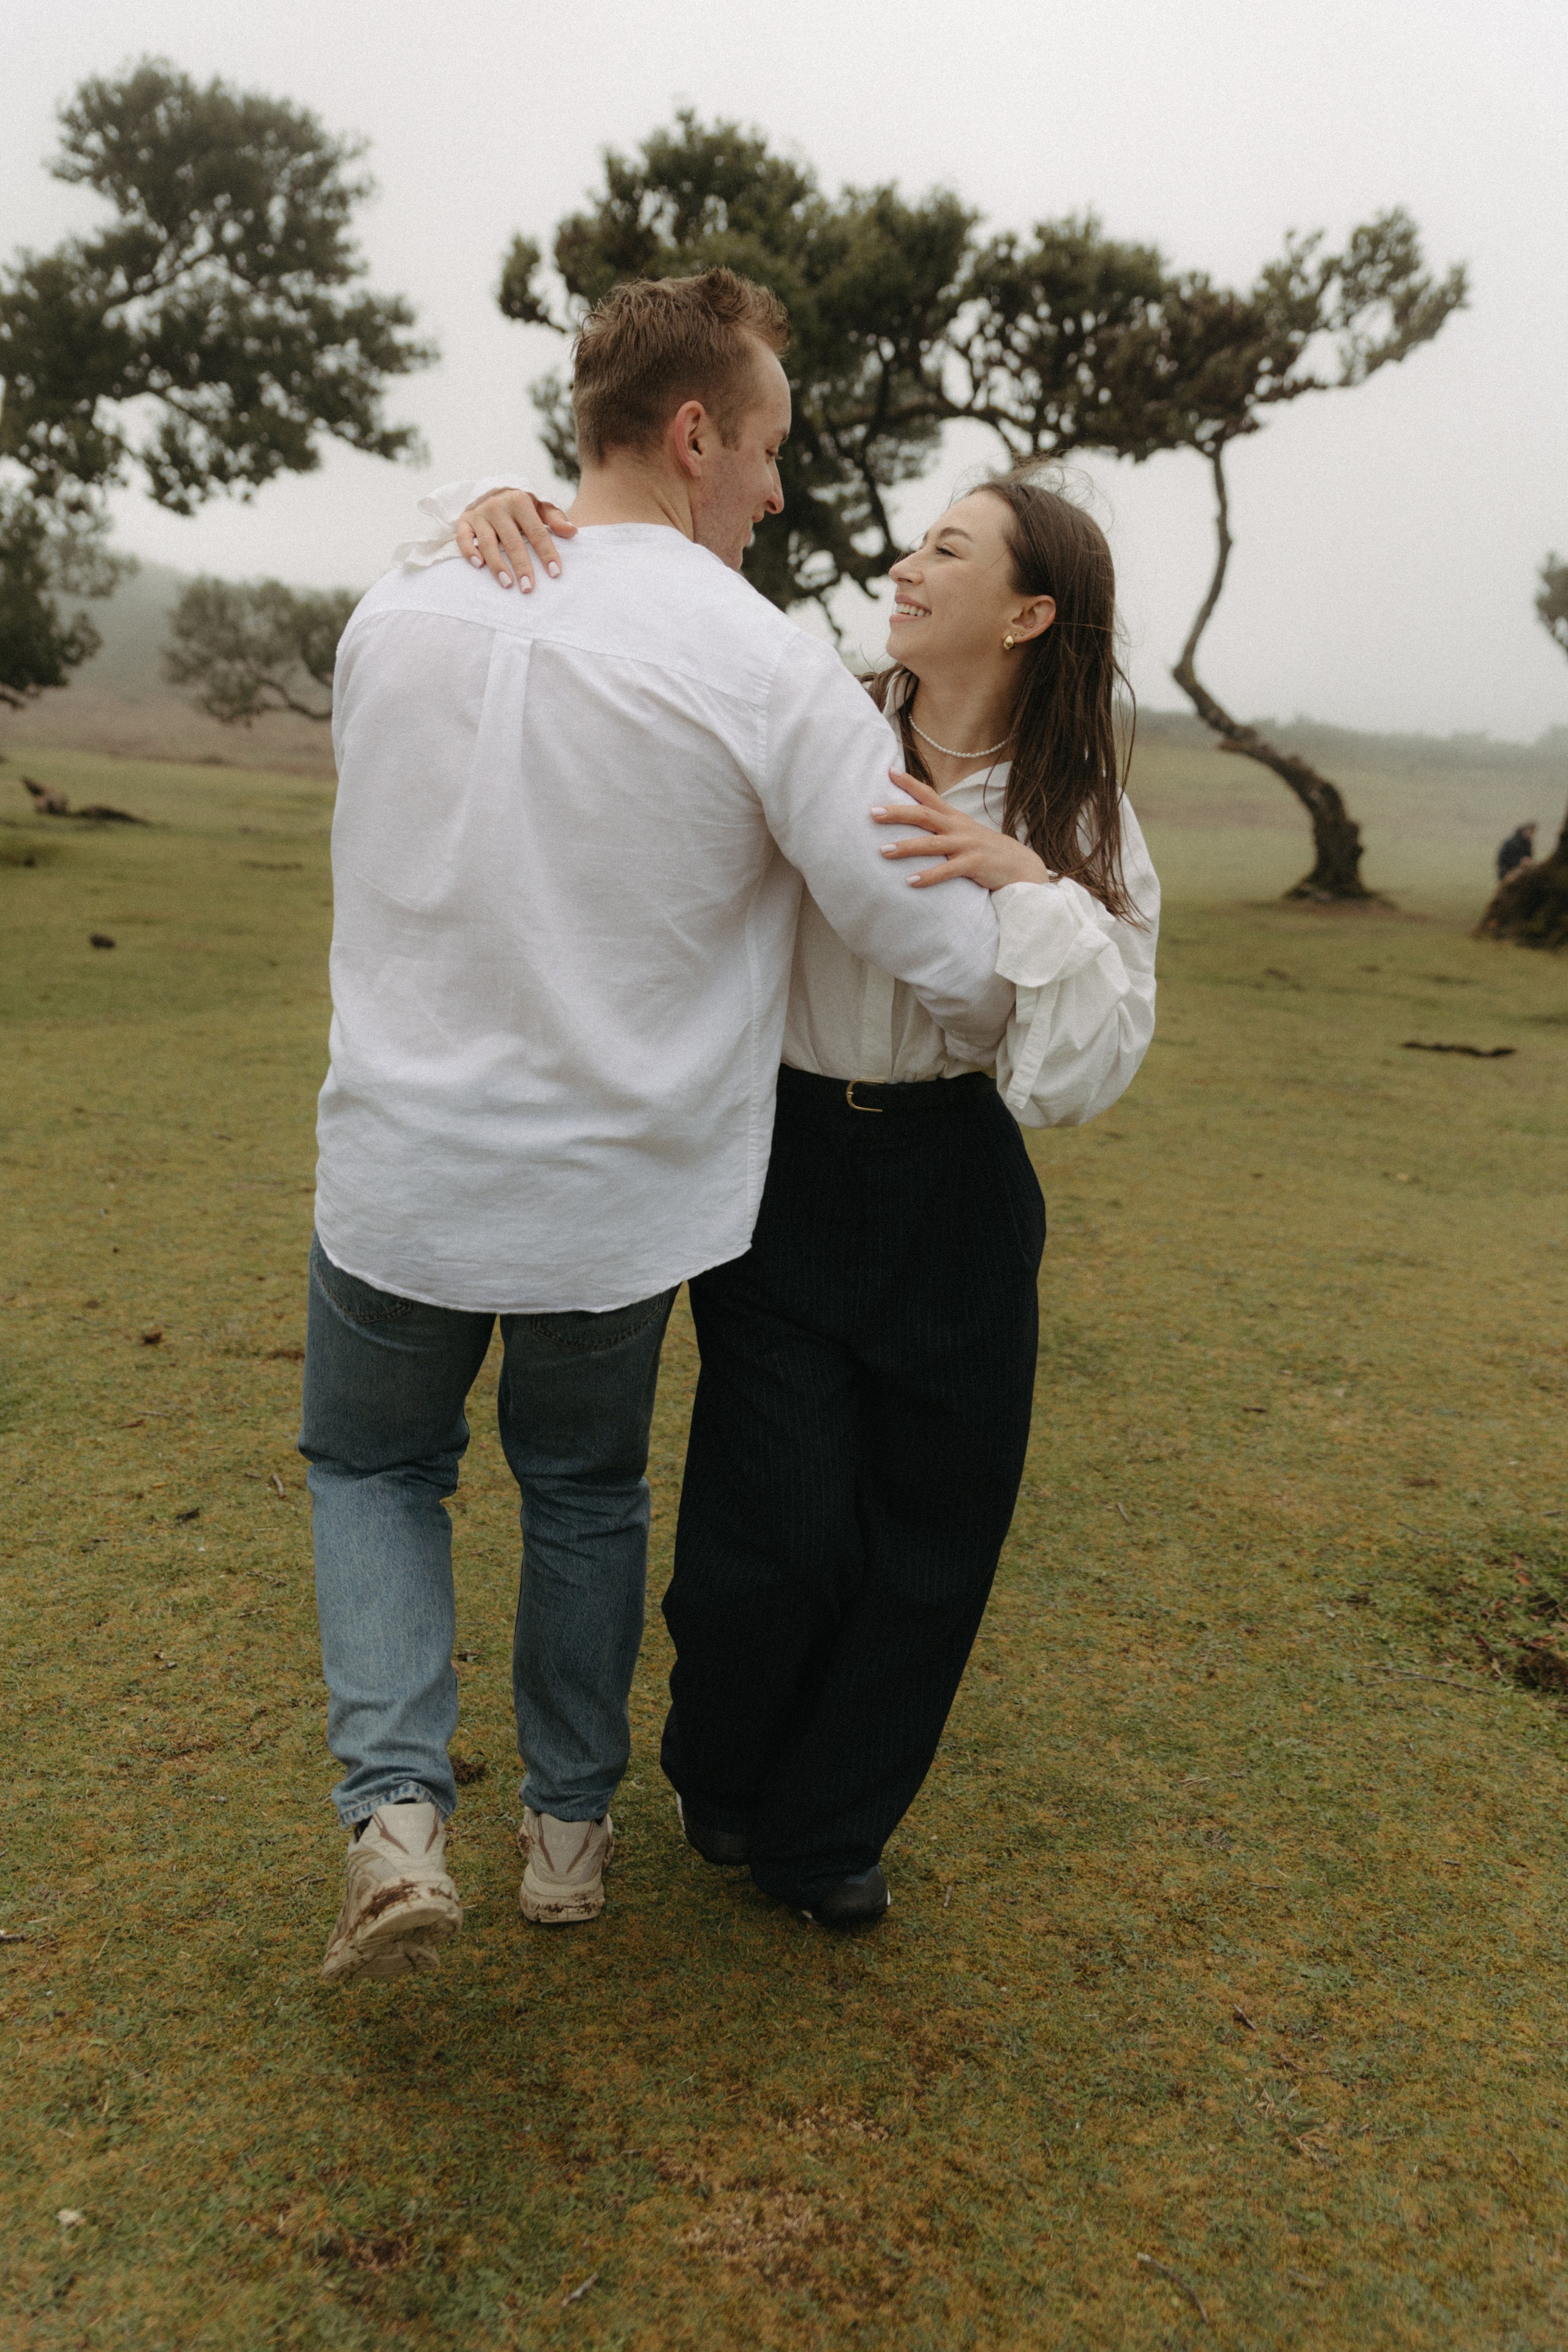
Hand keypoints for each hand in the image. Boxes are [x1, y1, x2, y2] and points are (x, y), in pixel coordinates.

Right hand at [458, 489, 575, 590]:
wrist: (491, 490)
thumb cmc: (520, 505)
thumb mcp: (539, 506)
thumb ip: (555, 518)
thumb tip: (573, 532)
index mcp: (520, 501)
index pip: (537, 532)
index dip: (546, 553)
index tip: (555, 573)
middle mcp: (498, 506)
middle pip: (513, 541)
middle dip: (522, 566)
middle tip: (529, 588)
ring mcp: (480, 514)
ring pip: (488, 543)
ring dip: (497, 565)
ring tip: (507, 584)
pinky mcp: (465, 521)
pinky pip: (464, 538)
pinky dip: (469, 551)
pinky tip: (479, 565)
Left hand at [872, 770, 1051, 889]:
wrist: (1020, 866)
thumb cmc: (986, 850)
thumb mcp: (964, 833)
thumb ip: (942, 826)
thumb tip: (916, 822)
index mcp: (954, 818)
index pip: (929, 795)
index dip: (909, 783)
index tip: (888, 771)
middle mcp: (959, 827)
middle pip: (924, 815)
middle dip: (897, 813)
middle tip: (872, 813)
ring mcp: (967, 845)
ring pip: (931, 844)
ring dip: (906, 847)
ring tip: (882, 851)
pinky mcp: (974, 865)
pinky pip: (947, 871)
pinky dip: (928, 876)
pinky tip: (910, 881)